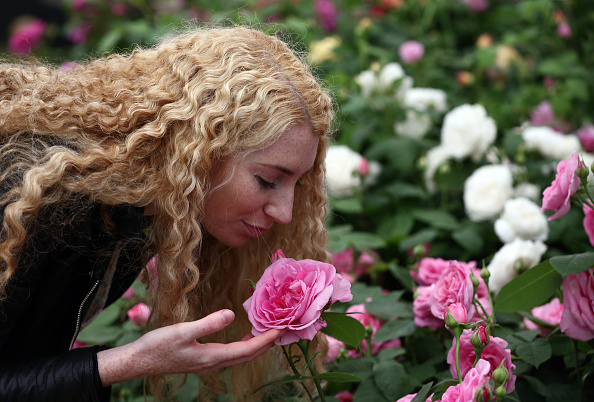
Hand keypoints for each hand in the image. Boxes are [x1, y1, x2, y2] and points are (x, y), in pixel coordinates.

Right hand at [97, 309, 281, 385]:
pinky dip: (242, 345)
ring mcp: (208, 363)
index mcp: (212, 356)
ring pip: (239, 355)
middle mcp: (213, 362)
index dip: (265, 340)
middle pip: (247, 355)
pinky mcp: (202, 359)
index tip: (281, 330)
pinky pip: (230, 353)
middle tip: (281, 330)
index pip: (247, 349)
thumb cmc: (159, 345)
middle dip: (266, 344)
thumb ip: (208, 323)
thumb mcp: (183, 331)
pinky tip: (242, 336)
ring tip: (267, 332)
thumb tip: (232, 314)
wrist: (140, 361)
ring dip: (255, 345)